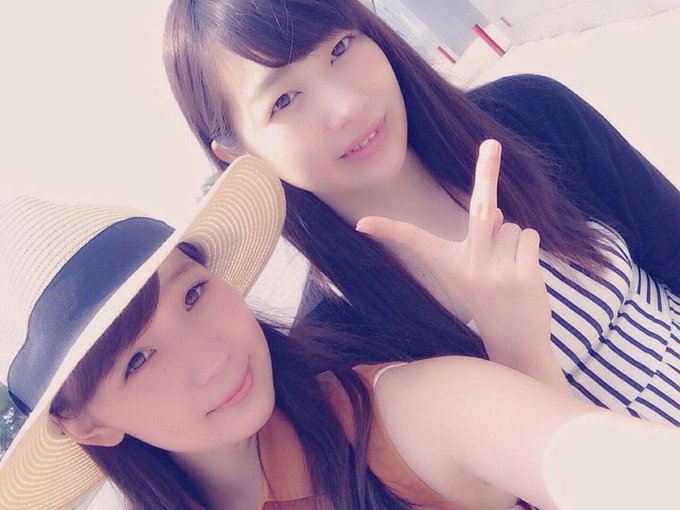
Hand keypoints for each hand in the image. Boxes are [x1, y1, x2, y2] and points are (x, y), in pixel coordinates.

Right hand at [356, 140, 553, 374]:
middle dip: (485, 170)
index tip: (363, 224)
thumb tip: (496, 210)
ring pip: (511, 226)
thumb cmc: (489, 301)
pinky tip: (522, 278)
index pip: (414, 240)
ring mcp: (495, 271)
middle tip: (491, 142)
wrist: (514, 344)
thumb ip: (482, 238)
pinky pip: (528, 237)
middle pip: (479, 207)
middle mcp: (467, 266)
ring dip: (513, 242)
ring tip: (508, 273)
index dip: (388, 229)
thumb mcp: (474, 271)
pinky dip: (528, 250)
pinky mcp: (522, 275)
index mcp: (447, 264)